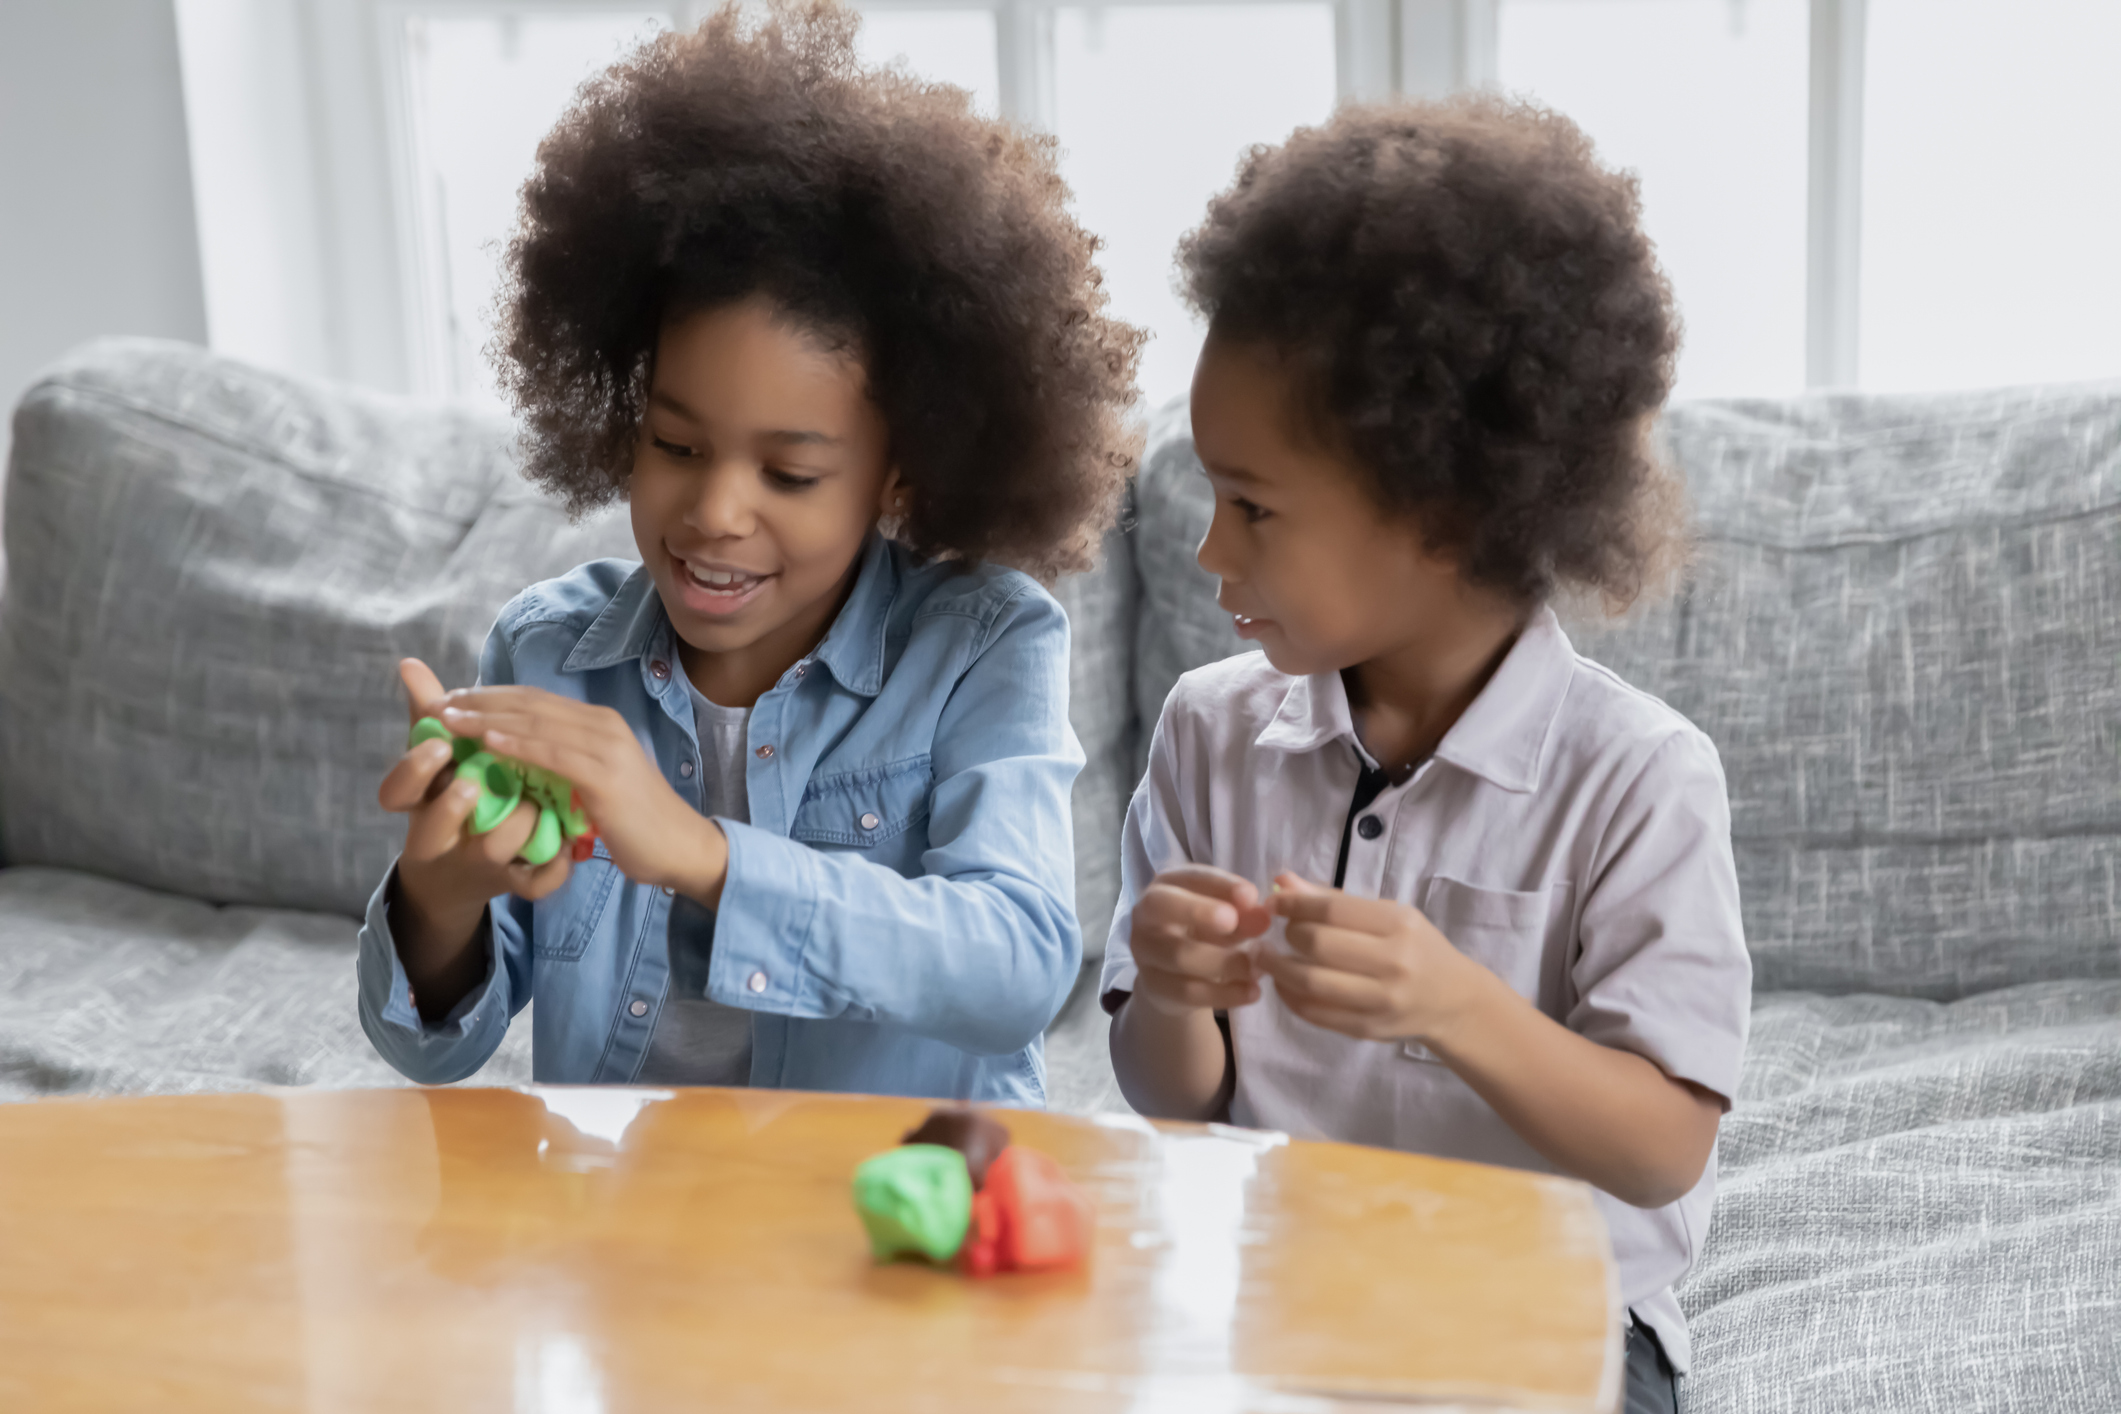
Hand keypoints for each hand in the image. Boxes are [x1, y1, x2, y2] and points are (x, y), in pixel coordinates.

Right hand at [379, 659, 573, 921]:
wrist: (458, 876)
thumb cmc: (449, 801)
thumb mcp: (437, 762)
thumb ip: (426, 716)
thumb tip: (409, 663)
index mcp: (417, 806)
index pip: (395, 793)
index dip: (413, 768)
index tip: (440, 738)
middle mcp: (441, 840)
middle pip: (439, 827)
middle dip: (455, 802)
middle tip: (475, 781)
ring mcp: (479, 865)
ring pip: (495, 849)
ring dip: (519, 823)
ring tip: (538, 801)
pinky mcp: (514, 885)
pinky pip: (534, 884)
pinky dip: (553, 867)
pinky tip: (570, 847)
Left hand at [435, 684, 727, 902]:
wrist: (679, 848)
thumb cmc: (635, 822)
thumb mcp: (593, 783)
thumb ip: (563, 763)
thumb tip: (521, 758)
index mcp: (597, 724)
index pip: (534, 700)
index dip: (489, 697)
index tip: (448, 701)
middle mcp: (602, 725)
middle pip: (529, 704)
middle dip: (479, 701)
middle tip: (436, 704)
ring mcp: (606, 747)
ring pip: (536, 722)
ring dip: (487, 717)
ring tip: (448, 718)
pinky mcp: (605, 775)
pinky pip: (553, 753)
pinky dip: (518, 743)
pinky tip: (487, 741)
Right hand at [1125, 865, 1273, 1016]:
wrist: (1178, 978)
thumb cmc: (1205, 933)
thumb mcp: (1228, 920)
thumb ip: (1244, 916)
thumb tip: (1263, 916)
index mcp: (1168, 885)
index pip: (1189, 876)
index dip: (1220, 884)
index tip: (1251, 896)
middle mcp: (1146, 914)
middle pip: (1161, 905)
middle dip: (1197, 910)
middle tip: (1231, 921)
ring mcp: (1144, 951)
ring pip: (1178, 955)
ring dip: (1224, 962)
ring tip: (1258, 968)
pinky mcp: (1153, 986)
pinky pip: (1187, 991)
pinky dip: (1224, 993)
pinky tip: (1252, 992)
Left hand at [1260, 872, 1479, 1042]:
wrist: (1453, 1000)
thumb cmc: (1415, 947)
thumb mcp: (1386, 914)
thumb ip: (1333, 900)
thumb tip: (1282, 882)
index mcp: (1399, 925)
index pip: (1331, 910)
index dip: (1293, 904)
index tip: (1275, 902)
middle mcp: (1394, 963)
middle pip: (1318, 945)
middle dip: (1287, 934)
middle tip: (1276, 931)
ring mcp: (1382, 1001)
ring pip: (1310, 983)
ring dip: (1277, 968)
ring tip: (1265, 957)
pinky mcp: (1368, 1029)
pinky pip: (1315, 1013)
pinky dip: (1289, 997)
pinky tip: (1283, 984)